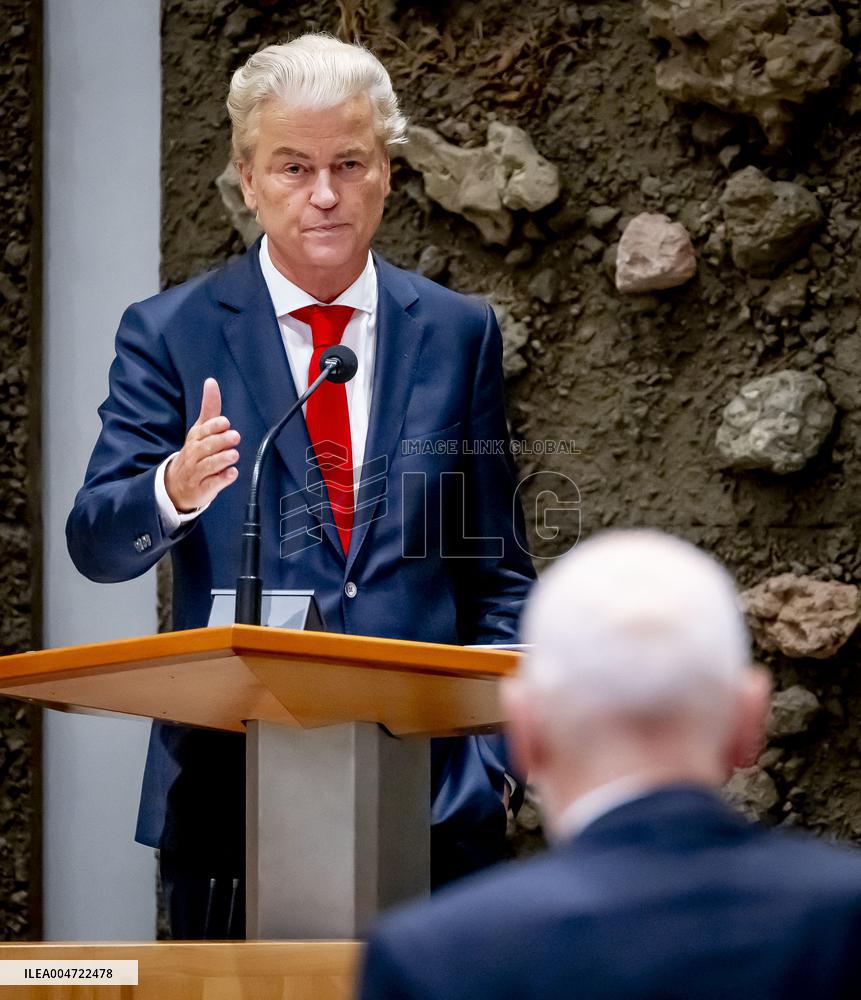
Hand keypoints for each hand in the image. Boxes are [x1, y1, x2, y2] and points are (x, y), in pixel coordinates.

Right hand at [165, 378, 239, 511]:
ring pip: (209, 465)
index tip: (224, 422)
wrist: (176, 485)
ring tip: (234, 455)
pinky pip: (212, 484)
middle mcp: (195, 454)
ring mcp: (198, 472)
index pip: (204, 430)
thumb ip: (209, 407)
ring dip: (222, 459)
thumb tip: (211, 381)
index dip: (214, 427)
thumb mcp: (200, 429)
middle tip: (235, 436)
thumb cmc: (194, 452)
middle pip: (207, 447)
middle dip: (220, 441)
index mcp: (196, 438)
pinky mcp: (203, 488)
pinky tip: (231, 474)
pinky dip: (222, 479)